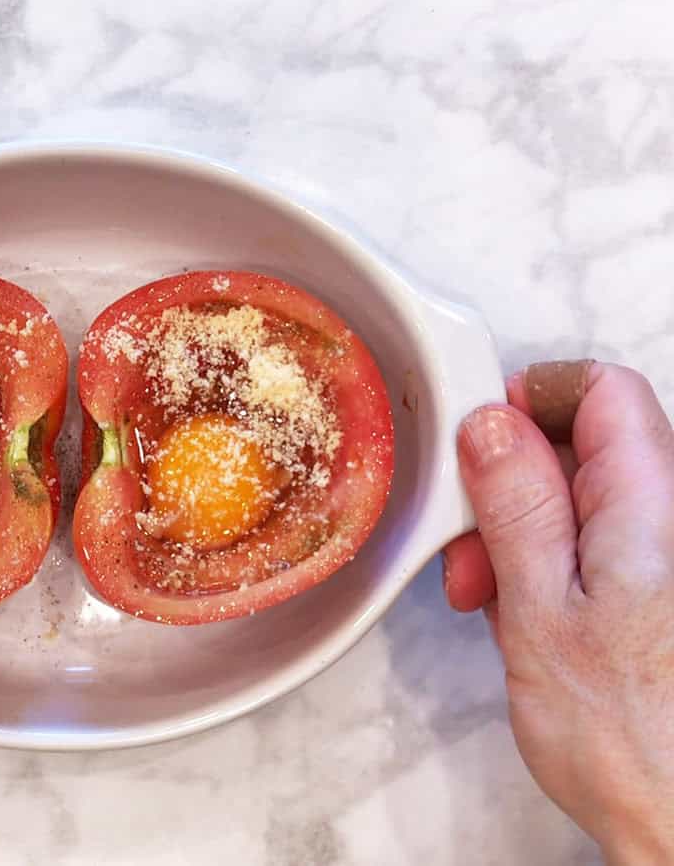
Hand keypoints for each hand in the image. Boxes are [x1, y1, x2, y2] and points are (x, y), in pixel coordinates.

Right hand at [442, 362, 673, 863]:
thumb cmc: (625, 734)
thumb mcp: (541, 611)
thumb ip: (517, 508)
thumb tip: (490, 424)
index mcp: (651, 506)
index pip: (602, 392)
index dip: (532, 402)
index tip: (481, 448)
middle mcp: (667, 518)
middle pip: (580, 445)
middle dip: (507, 485)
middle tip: (472, 551)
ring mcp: (658, 554)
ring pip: (574, 498)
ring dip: (516, 534)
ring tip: (488, 596)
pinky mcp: (648, 588)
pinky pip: (585, 544)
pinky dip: (541, 566)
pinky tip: (519, 613)